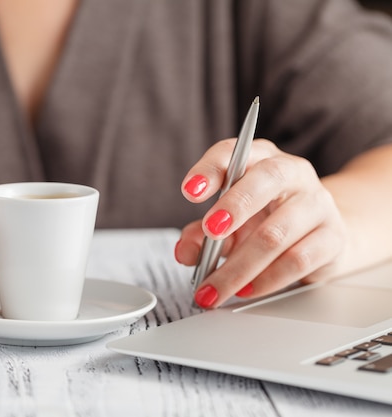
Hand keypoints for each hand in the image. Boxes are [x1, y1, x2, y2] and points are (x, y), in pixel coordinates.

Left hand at [174, 139, 346, 307]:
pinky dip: (266, 279)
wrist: (319, 236)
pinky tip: (246, 289)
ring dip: (239, 266)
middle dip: (234, 207)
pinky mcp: (332, 237)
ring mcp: (316, 203)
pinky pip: (297, 260)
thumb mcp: (226, 223)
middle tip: (211, 233)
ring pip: (276, 232)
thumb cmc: (264, 220)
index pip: (232, 152)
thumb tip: (185, 251)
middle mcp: (291, 172)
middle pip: (266, 179)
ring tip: (215, 287)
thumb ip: (199, 235)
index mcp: (258, 159)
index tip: (190, 191)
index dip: (209, 170)